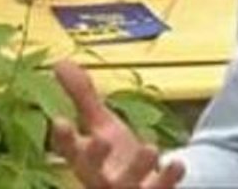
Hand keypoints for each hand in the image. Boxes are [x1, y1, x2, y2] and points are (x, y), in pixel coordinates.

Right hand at [51, 59, 185, 188]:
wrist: (146, 187)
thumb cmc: (118, 156)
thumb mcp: (102, 126)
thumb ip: (82, 97)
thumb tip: (59, 62)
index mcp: (86, 160)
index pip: (70, 150)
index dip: (64, 138)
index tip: (60, 121)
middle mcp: (103, 178)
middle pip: (93, 172)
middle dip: (95, 157)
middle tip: (100, 139)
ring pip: (128, 183)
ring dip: (138, 166)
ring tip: (150, 148)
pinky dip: (168, 178)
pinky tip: (177, 163)